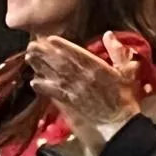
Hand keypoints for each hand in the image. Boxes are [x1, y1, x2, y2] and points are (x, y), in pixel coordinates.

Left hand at [28, 33, 146, 153]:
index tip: (50, 39)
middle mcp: (83, 78)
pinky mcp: (69, 102)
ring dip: (40, 66)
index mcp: (98, 68)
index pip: (77, 54)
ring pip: (55, 75)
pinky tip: (33, 82)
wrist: (119, 121)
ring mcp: (75, 90)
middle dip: (45, 53)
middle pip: (61, 63)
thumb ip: (117, 52)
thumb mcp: (126, 70)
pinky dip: (43, 87)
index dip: (63, 46)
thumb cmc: (123, 95)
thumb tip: (108, 34)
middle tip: (32, 45)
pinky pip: (53, 93)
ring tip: (29, 57)